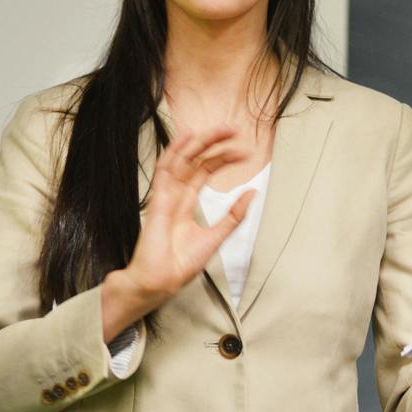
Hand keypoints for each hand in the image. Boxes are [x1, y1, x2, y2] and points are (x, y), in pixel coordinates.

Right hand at [101, 129, 255, 337]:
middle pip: (195, 161)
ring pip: (181, 161)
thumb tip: (252, 194)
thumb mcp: (215, 237)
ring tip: (219, 130)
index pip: (205, 172)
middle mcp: (175, 197)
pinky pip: (165, 171)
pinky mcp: (158, 201)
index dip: (223, 159)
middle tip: (234, 130)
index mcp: (186, 205)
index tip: (244, 152)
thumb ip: (232, 216)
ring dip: (199, 143)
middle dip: (214, 144)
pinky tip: (187, 138)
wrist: (160, 281)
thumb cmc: (180, 265)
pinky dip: (175, 153)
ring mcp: (166, 197)